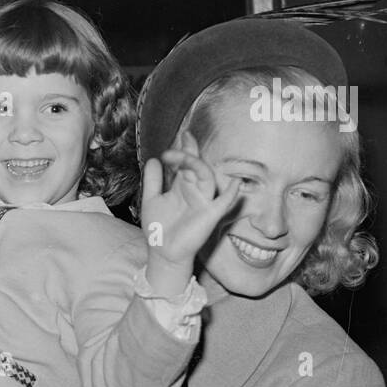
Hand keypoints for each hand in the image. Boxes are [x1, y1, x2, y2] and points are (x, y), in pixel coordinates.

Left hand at [140, 131, 240, 294]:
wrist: (162, 252)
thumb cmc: (158, 228)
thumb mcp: (151, 200)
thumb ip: (153, 181)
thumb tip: (153, 160)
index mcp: (182, 186)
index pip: (187, 163)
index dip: (185, 149)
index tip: (182, 134)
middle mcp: (195, 191)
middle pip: (197, 166)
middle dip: (188, 154)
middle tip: (175, 147)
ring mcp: (204, 202)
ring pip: (207, 178)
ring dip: (197, 165)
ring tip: (184, 157)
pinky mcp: (210, 216)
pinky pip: (225, 203)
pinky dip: (232, 194)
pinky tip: (235, 183)